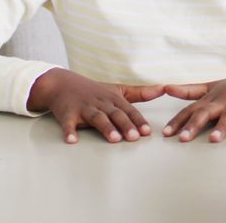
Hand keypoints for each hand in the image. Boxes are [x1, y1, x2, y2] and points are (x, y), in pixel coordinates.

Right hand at [27, 68, 164, 143]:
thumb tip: (163, 88)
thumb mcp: (117, 90)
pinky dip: (69, 131)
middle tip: (135, 137)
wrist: (62, 83)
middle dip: (125, 125)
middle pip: (115, 114)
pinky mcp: (67, 114)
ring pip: (96, 118)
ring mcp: (84, 108)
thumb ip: (140, 93)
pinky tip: (72, 140)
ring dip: (105, 128)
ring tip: (114, 139)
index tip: (147, 132)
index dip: (138, 121)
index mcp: (113, 99)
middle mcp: (101, 103)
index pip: (129, 110)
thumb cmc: (93, 90)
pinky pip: (68, 124)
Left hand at [162, 57, 225, 142]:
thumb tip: (167, 88)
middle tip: (183, 139)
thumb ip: (189, 90)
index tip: (166, 134)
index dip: (178, 121)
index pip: (190, 110)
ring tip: (213, 139)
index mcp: (211, 99)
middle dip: (194, 126)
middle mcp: (223, 101)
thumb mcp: (212, 86)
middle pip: (206, 113)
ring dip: (221, 127)